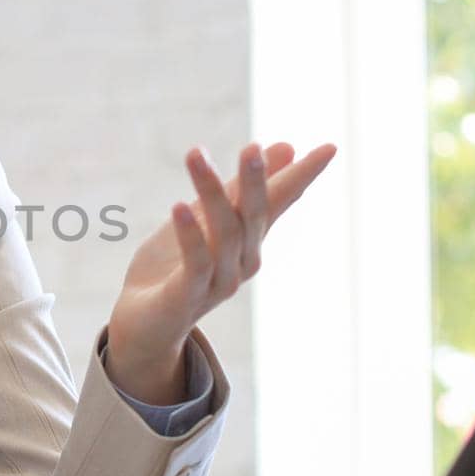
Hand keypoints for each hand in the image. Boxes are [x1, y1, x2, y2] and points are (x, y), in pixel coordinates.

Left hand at [105, 141, 337, 404]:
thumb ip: (240, 188)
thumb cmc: (175, 269)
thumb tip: (284, 146)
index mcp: (248, 242)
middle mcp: (241, 262)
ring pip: (224, 234)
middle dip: (255, 181)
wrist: (145, 329)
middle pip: (253, 217)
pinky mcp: (188, 297)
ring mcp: (219, 282)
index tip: (329, 147)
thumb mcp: (206, 220)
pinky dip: (190, 235)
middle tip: (253, 146)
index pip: (279, 203)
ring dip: (211, 193)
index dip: (301, 177)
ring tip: (195, 155)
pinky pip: (196, 263)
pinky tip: (179, 206)